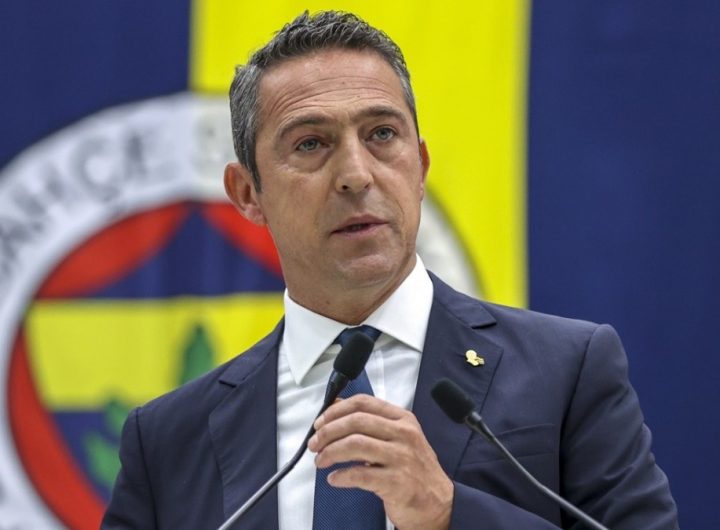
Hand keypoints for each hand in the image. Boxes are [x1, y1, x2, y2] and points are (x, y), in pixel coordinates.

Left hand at [308, 394, 452, 529]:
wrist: (438, 503)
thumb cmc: (414, 469)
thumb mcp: (397, 437)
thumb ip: (369, 421)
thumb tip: (334, 406)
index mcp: (402, 419)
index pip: (363, 403)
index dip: (336, 410)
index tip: (320, 422)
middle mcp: (404, 434)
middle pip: (356, 422)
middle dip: (328, 431)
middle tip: (314, 443)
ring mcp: (402, 458)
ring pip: (355, 445)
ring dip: (330, 452)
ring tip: (320, 461)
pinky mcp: (396, 482)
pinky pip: (360, 475)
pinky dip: (341, 476)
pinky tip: (334, 479)